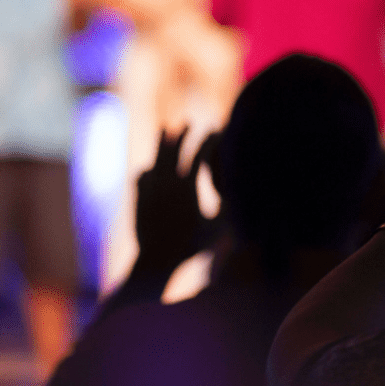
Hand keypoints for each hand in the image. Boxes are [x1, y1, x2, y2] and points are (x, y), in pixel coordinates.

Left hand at [134, 129, 219, 271]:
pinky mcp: (138, 201)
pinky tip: (149, 169)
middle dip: (182, 133)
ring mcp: (149, 191)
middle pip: (174, 150)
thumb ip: (230, 209)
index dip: (208, 140)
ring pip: (155, 159)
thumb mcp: (219, 229)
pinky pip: (141, 178)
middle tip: (188, 122)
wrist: (156, 263)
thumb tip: (246, 194)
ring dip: (162, 144)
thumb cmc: (192, 247)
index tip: (214, 130)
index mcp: (187, 187)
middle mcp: (166, 184)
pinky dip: (147, 170)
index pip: (199, 154)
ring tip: (166, 130)